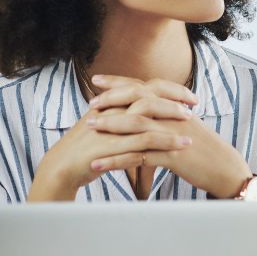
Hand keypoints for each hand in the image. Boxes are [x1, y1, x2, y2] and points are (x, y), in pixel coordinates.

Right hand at [27, 78, 194, 200]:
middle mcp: (111, 111)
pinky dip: (164, 143)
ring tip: (193, 124)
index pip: (144, 87)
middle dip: (174, 97)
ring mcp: (110, 128)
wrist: (61, 168)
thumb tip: (143, 112)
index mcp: (111, 104)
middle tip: (195, 102)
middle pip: (147, 96)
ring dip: (172, 120)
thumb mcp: (104, 127)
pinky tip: (180, 147)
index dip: (168, 89)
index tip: (188, 94)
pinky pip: (142, 143)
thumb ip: (121, 117)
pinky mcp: (111, 148)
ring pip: (146, 118)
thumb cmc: (85, 150)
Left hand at [87, 74, 252, 198]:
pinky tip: (97, 165)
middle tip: (90, 103)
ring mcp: (172, 135)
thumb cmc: (205, 149)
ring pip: (136, 124)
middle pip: (138, 98)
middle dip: (111, 99)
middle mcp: (173, 115)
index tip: (97, 80)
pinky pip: (138, 157)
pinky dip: (115, 161)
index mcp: (175, 106)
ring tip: (88, 128)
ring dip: (110, 125)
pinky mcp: (171, 157)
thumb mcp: (186, 126)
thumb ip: (167, 115)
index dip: (119, 82)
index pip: (143, 86)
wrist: (226, 168)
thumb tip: (145, 110)